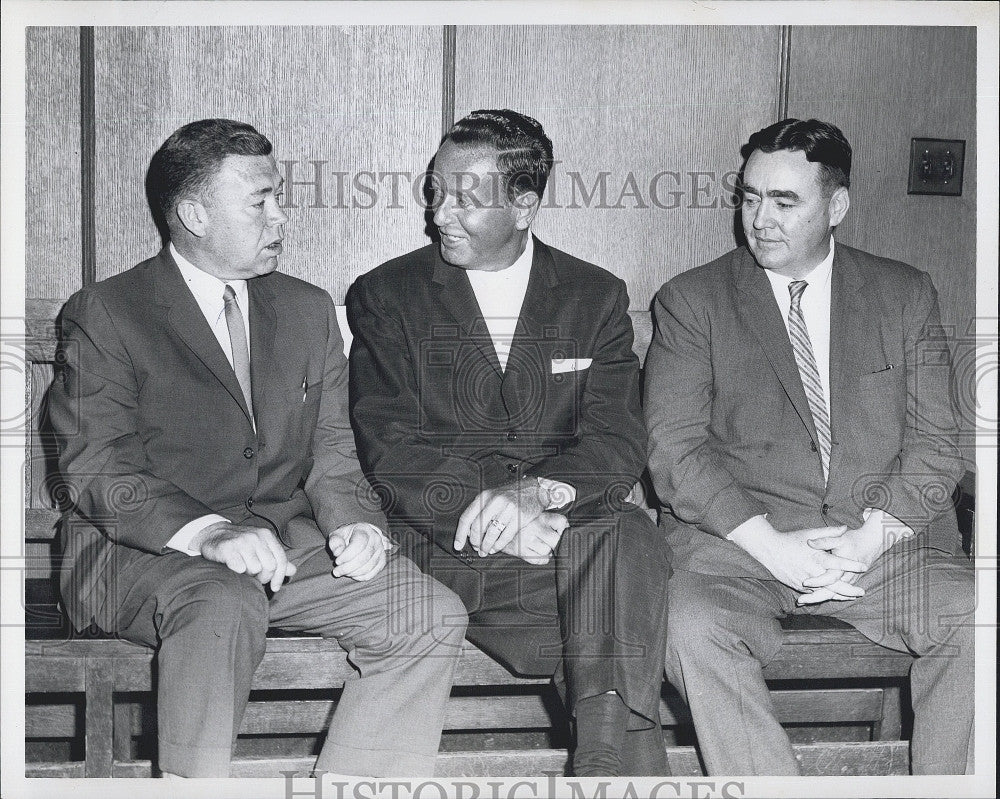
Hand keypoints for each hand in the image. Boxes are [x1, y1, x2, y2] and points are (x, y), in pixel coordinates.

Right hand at [193, 521, 295, 591]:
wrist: (213, 534)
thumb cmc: (241, 545)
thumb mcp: (261, 548)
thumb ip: (276, 559)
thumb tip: (292, 570)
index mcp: (267, 536)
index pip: (280, 559)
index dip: (279, 577)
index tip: (275, 587)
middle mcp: (256, 537)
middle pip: (270, 566)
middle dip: (263, 577)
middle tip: (255, 578)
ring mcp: (242, 541)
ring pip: (255, 569)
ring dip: (249, 575)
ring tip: (244, 570)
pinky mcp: (228, 548)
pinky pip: (239, 568)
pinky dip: (238, 572)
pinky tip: (234, 568)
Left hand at [328, 522, 387, 580]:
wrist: (358, 537)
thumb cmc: (345, 537)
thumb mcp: (337, 535)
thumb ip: (335, 542)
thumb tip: (338, 552)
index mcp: (364, 530)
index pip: (359, 544)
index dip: (347, 555)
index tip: (337, 561)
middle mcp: (375, 539)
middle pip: (364, 557)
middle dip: (348, 568)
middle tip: (336, 572)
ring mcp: (380, 550)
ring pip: (368, 567)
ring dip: (353, 573)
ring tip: (343, 572)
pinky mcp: (382, 561)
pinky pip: (372, 573)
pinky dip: (360, 577)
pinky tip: (352, 574)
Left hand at [454, 477, 546, 556]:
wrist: (534, 489)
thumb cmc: (510, 495)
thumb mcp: (492, 498)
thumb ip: (480, 511)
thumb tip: (468, 532)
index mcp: (484, 497)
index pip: (466, 517)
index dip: (460, 534)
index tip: (457, 546)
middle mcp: (494, 501)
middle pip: (478, 527)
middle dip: (475, 542)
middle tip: (476, 549)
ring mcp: (507, 509)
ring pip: (491, 533)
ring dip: (486, 546)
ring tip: (485, 551)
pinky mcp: (519, 517)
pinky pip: (505, 536)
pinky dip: (499, 545)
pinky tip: (496, 548)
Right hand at [497, 512, 568, 564]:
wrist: (497, 528)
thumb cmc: (521, 523)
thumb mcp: (535, 514)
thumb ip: (551, 519)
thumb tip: (568, 528)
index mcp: (539, 515)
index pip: (562, 522)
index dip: (564, 529)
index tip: (560, 532)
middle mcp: (534, 526)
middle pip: (556, 540)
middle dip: (555, 543)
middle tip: (550, 542)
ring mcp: (526, 538)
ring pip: (547, 551)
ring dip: (546, 551)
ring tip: (539, 545)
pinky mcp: (520, 550)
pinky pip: (539, 559)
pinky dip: (541, 558)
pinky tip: (535, 552)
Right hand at [727, 516, 865, 595]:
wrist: (769, 549)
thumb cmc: (791, 539)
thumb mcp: (810, 533)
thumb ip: (829, 532)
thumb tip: (845, 528)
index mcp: (816, 557)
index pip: (838, 562)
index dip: (852, 565)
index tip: (864, 567)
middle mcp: (812, 571)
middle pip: (834, 584)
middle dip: (849, 589)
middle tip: (862, 592)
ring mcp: (804, 580)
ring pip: (824, 592)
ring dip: (838, 595)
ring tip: (850, 597)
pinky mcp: (798, 586)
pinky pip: (813, 593)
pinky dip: (824, 595)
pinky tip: (833, 597)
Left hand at [798, 509, 901, 603]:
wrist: (872, 544)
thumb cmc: (854, 540)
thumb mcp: (839, 538)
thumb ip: (824, 540)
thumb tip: (809, 542)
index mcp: (843, 567)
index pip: (829, 578)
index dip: (817, 581)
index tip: (804, 583)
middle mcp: (846, 578)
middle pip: (830, 592)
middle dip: (815, 597)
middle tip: (799, 601)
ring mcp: (848, 582)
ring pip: (833, 595)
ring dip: (818, 598)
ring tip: (802, 602)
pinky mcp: (848, 582)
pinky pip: (836, 593)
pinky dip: (825, 596)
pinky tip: (812, 598)